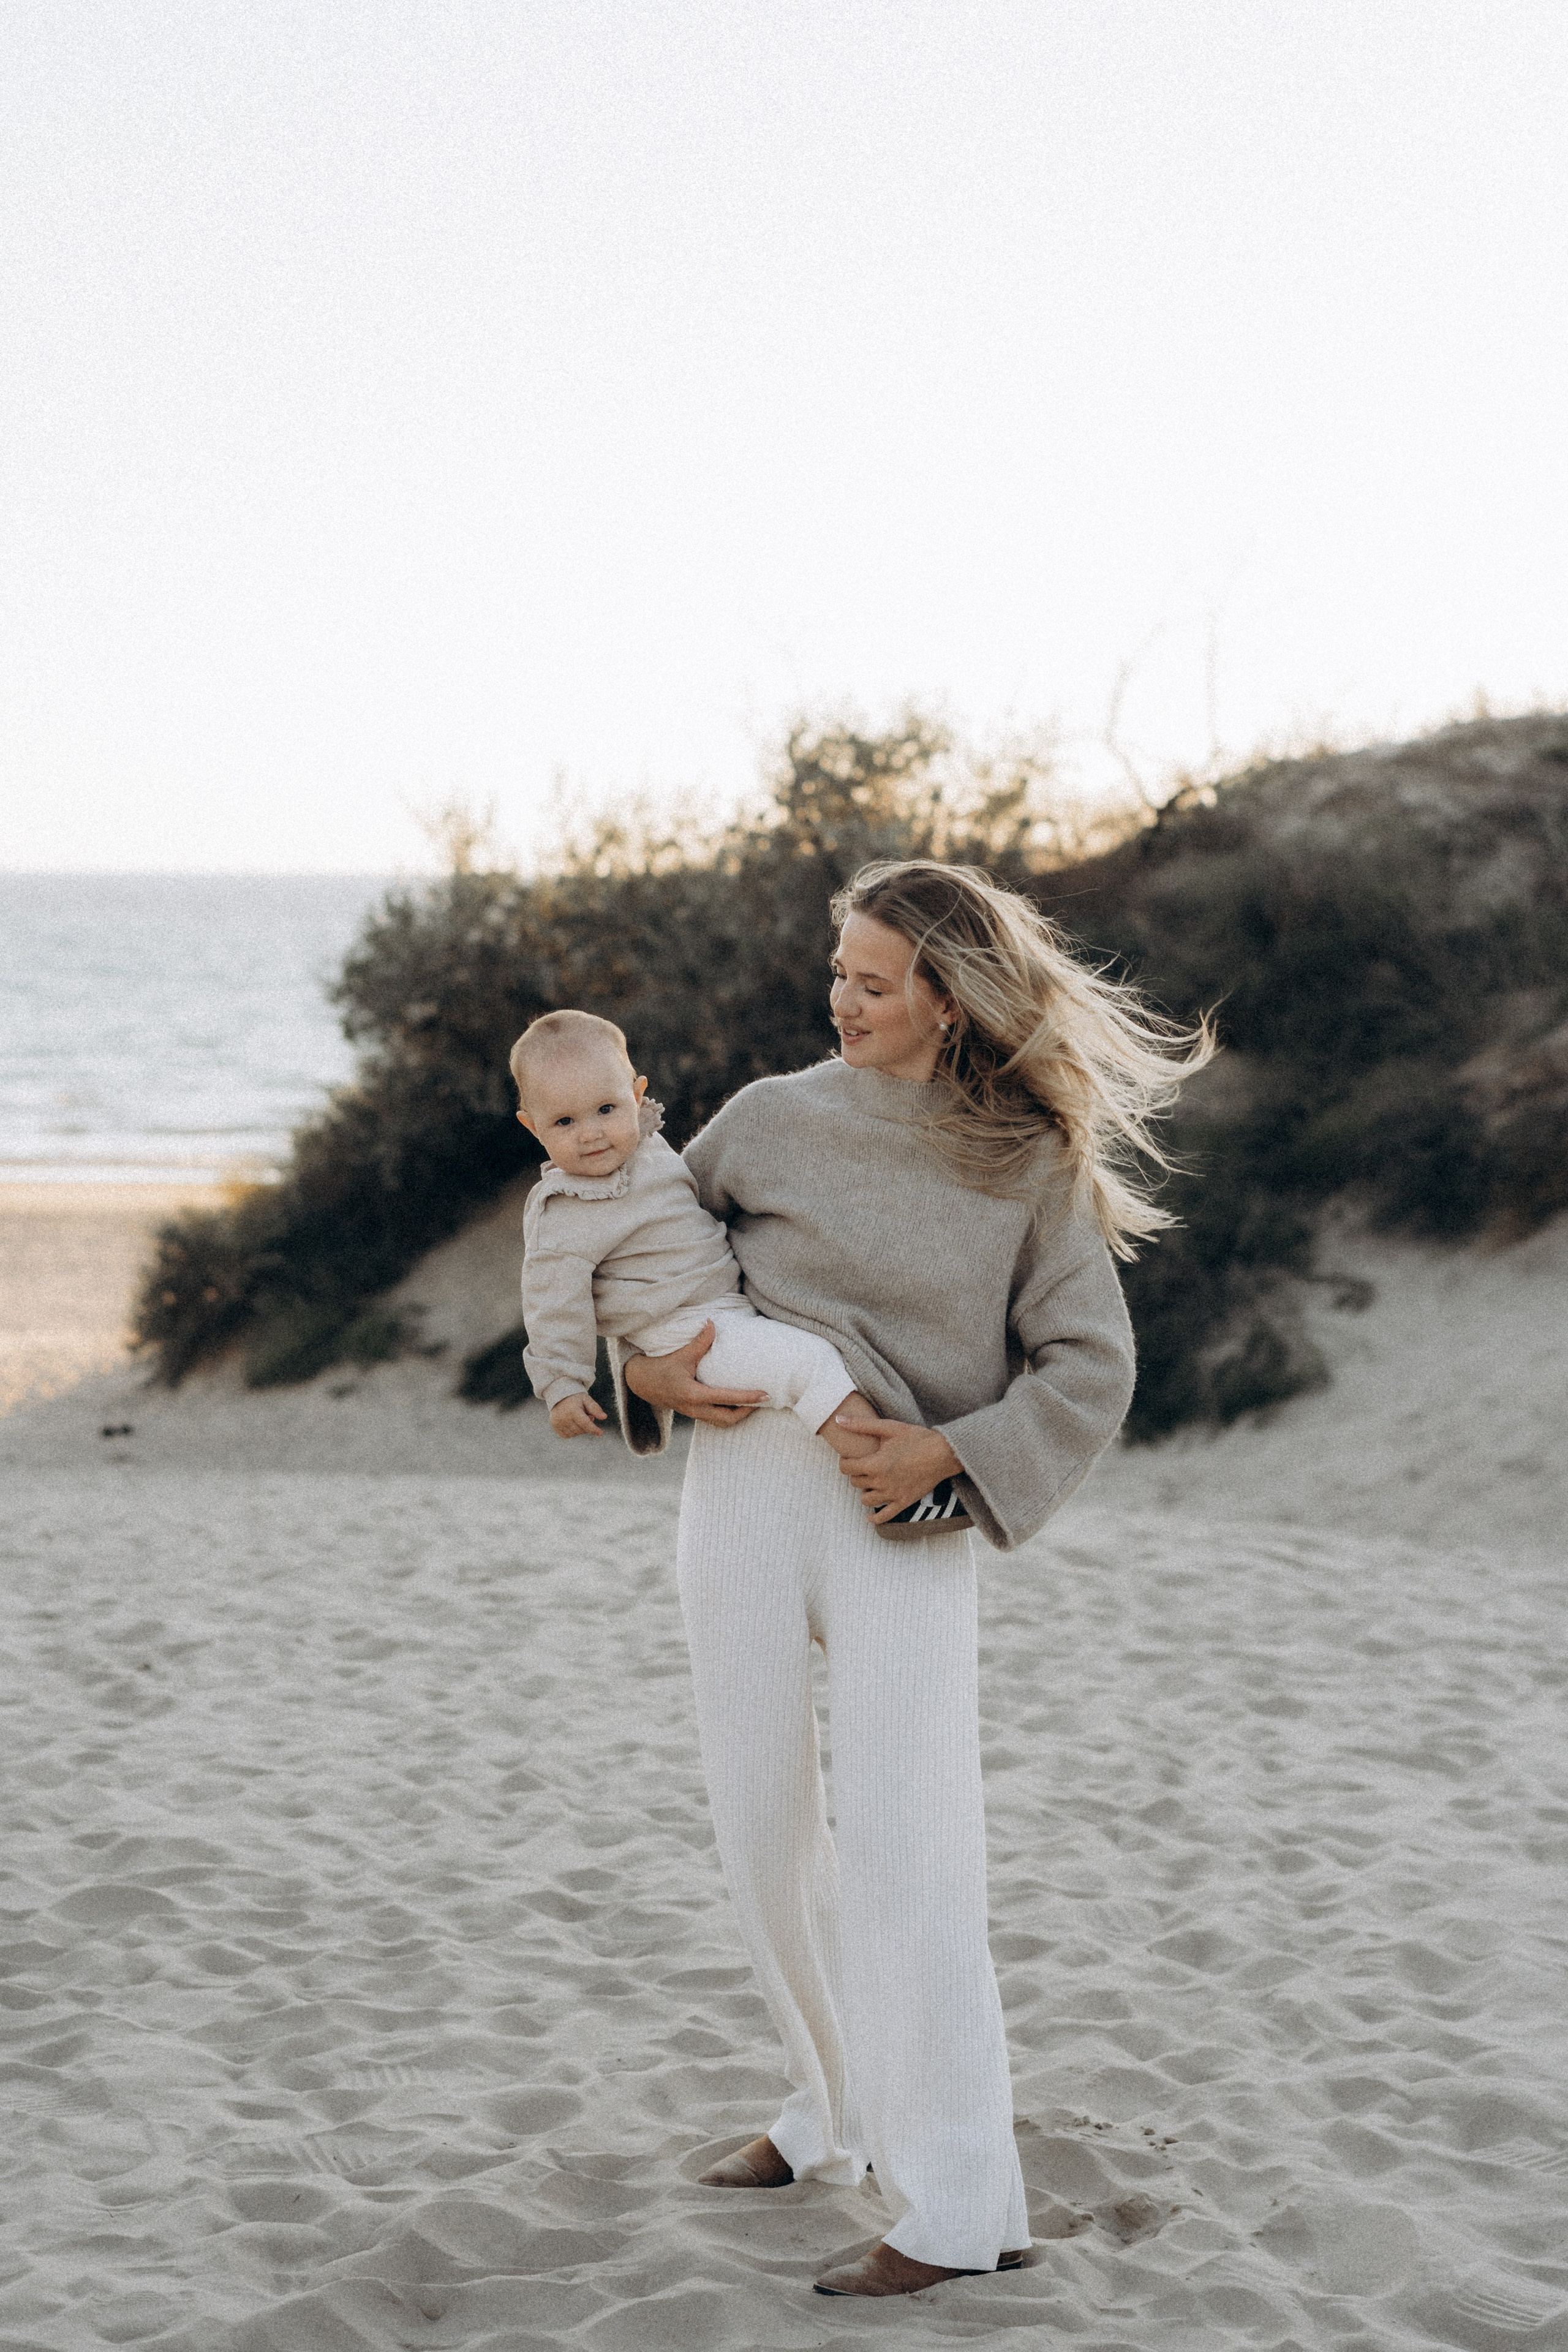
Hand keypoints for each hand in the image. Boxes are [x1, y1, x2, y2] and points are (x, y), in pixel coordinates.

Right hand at [550, 1393, 606, 1437]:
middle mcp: (563, 1418)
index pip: (585, 1423)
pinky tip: (572, 1423)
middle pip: (581, 1430)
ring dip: (580, 1429)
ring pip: (575, 1434)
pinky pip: (568, 1435)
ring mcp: (558, 1423)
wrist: (559, 1397)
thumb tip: (604, 1417)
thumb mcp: (586, 1400)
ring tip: (578, 1417)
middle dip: (587, 1425)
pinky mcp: (555, 1427)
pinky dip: (572, 1431)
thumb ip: (595, 1408)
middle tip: (587, 1415)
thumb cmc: (576, 1399)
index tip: (600, 1433)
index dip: (593, 1429)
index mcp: (572, 1410)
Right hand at [621, 1323, 764, 1426]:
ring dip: (739, 1415)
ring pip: (722, 1422)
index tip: (765, 1395)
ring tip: (753, 1402)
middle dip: (747, 1411)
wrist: (640, 1382)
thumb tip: (713, 1323)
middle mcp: (695, 1408)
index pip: (727, 1398)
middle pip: (728, 1419)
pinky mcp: (693, 1413)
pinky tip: (737, 1403)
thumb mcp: (680, 1355)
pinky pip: (715, 1419)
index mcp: (693, 1395)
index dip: (748, 1398)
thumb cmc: (660, 1368)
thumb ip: (700, 1342)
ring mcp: (693, 1413)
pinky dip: (729, 1413)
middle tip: (763, 1399)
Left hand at [831, 1411, 962, 1523]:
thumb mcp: (888, 1427)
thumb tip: (838, 1419)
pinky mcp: (904, 1502)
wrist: (944, 1453)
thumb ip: (861, 1425)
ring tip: (870, 1482)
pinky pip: (884, 1516)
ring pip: (866, 1500)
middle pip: (855, 1483)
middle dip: (856, 1473)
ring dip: (865, 1491)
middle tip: (862, 1465)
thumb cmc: (917, 1438)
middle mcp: (881, 1482)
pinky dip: (875, 1518)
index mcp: (875, 1464)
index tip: (850, 1457)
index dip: (845, 1461)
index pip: (847, 1468)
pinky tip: (870, 1517)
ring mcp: (892, 1494)